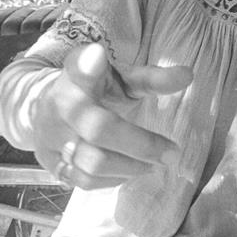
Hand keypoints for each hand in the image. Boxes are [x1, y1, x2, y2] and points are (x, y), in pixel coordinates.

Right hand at [32, 43, 191, 189]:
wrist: (48, 108)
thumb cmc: (95, 90)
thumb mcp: (121, 78)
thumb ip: (151, 78)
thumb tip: (188, 75)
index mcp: (77, 76)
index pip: (78, 67)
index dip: (86, 65)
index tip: (97, 55)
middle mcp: (58, 105)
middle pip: (99, 129)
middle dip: (142, 144)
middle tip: (173, 153)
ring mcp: (50, 137)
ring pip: (92, 162)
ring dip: (132, 166)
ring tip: (155, 163)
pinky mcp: (50, 163)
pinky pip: (83, 180)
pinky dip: (114, 179)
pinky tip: (131, 170)